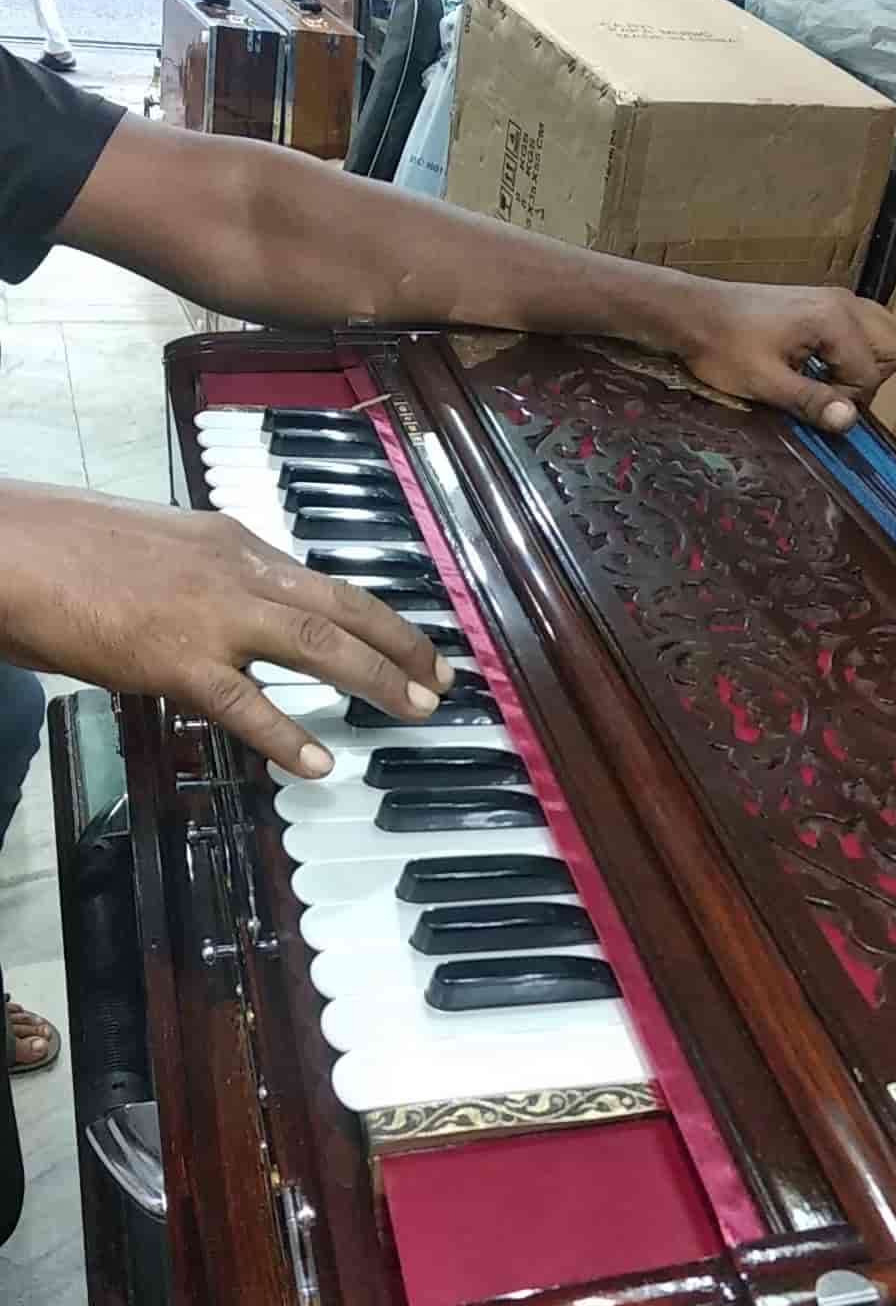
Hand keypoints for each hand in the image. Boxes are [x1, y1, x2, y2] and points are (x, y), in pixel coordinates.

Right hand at [0, 484, 452, 775]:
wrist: (15, 548)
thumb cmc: (72, 552)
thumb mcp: (161, 552)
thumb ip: (208, 582)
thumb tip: (239, 619)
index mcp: (233, 543)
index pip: (323, 581)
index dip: (378, 614)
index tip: (415, 642)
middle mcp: (236, 570)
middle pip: (342, 606)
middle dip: (401, 644)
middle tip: (442, 679)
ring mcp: (210, 614)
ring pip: (316, 644)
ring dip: (374, 677)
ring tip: (414, 708)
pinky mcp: (175, 658)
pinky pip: (246, 702)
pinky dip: (288, 734)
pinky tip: (320, 762)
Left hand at [670, 278, 895, 432]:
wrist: (695, 313)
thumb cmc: (724, 348)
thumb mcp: (765, 383)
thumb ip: (810, 401)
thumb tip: (849, 422)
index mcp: (834, 320)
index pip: (871, 372)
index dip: (847, 399)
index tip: (813, 404)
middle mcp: (844, 303)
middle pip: (894, 347)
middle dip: (870, 378)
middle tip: (830, 392)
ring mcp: (836, 298)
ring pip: (883, 333)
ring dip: (865, 362)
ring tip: (826, 378)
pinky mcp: (823, 301)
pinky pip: (862, 325)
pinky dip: (853, 348)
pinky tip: (819, 363)